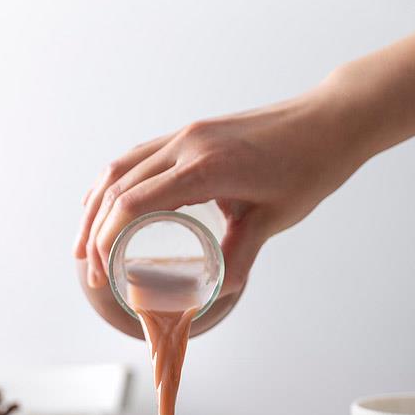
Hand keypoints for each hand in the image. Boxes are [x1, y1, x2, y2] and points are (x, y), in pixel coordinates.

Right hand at [74, 78, 364, 292]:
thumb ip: (239, 255)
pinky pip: (139, 156)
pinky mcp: (192, 133)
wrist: (330, 121)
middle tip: (89, 268)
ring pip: (121, 167)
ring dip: (96, 204)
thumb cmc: (308, 167)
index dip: (106, 238)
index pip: (133, 202)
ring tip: (85, 240)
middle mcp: (187, 144)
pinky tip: (109, 201)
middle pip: (117, 186)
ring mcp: (187, 134)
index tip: (100, 270)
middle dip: (94, 230)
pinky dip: (116, 182)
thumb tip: (216, 293)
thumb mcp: (273, 219)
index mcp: (205, 167)